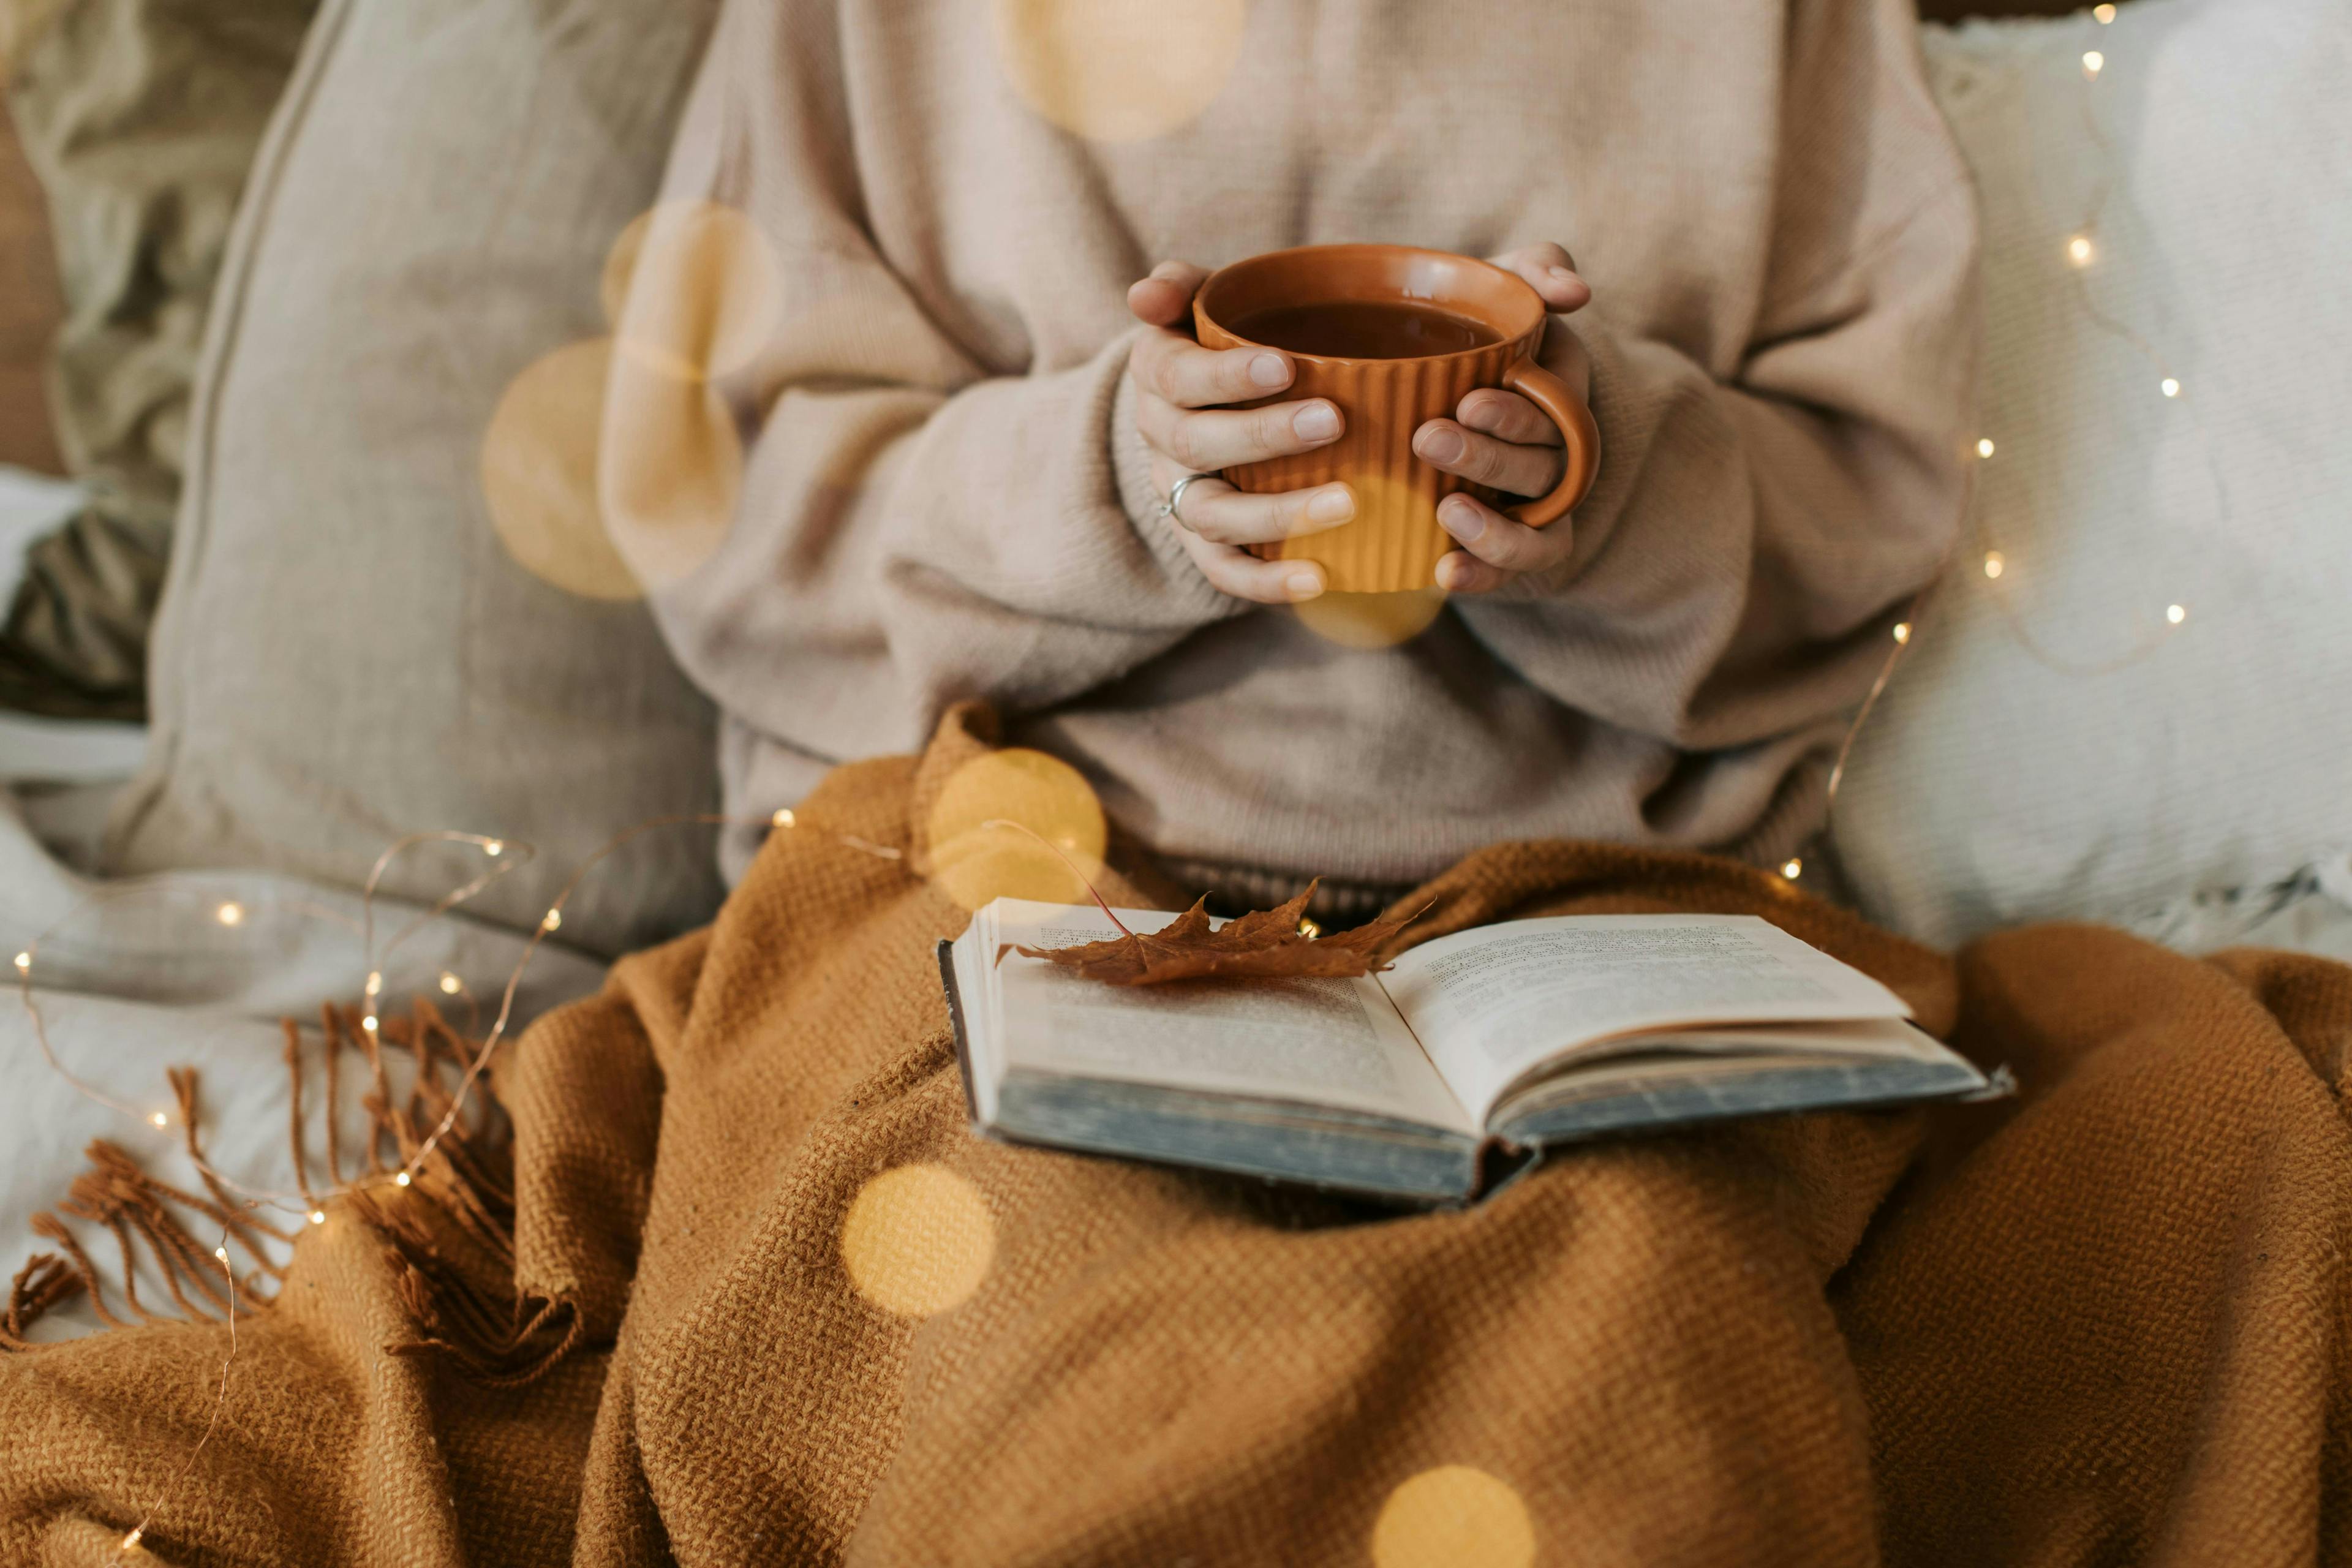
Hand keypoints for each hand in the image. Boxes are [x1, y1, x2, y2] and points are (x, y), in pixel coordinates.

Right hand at [1126, 261, 1350, 603]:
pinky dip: (1268, 583)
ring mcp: (1181, 497)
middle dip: (1264, 436)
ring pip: (1213, 515)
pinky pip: (1226, 572)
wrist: (1205, 409)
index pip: (1178, 377)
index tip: (1285, 366)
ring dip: (1277, 515)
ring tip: (1348, 503)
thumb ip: (1182, 287)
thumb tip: (1144, 294)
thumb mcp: (1202, 305)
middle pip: (1197, 446)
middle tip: (1334, 421)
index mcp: (1158, 376)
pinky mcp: (1205, 545)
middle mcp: (1161, 441)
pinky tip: (1321, 577)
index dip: (1227, 376)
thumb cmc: (1223, 346)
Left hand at [1416, 243, 1593, 593]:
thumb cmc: (1474, 329)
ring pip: (1537, 531)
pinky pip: (1512, 573)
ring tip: (1444, 512)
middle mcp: (1556, 455)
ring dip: (1495, 530)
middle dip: (1489, 458)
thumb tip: (1576, 291)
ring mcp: (1534, 507)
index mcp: (1559, 396)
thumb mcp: (1505, 289)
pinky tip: (1443, 574)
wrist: (1430, 380)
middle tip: (1428, 439)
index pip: (1556, 412)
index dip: (1517, 414)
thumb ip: (1538, 269)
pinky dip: (1483, 577)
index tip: (1469, 401)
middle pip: (1541, 468)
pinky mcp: (1506, 547)